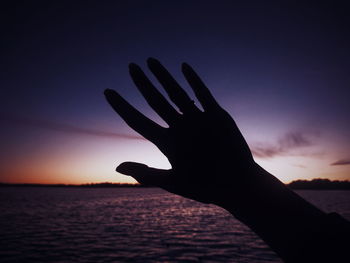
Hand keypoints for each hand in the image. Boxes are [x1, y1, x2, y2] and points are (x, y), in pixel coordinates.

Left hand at [104, 58, 257, 205]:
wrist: (237, 185)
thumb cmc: (205, 187)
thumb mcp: (173, 181)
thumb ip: (147, 174)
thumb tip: (117, 167)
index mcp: (166, 142)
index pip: (137, 121)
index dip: (122, 107)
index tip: (107, 91)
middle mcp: (179, 128)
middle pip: (155, 101)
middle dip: (142, 84)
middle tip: (131, 67)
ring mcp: (197, 120)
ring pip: (176, 93)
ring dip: (164, 77)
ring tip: (150, 61)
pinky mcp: (216, 116)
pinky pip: (203, 95)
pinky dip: (194, 81)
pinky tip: (183, 67)